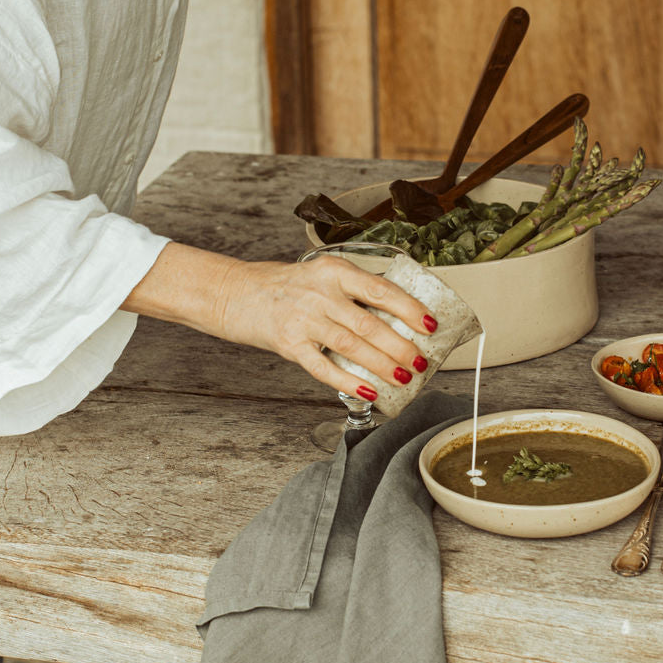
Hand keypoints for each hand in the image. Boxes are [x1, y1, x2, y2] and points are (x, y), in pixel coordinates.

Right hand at [122, 242, 433, 395]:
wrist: (232, 292)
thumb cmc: (282, 288)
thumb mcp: (319, 277)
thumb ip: (352, 294)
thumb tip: (396, 322)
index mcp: (335, 271)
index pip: (381, 289)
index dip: (409, 308)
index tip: (430, 324)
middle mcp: (321, 292)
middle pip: (370, 322)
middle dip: (400, 345)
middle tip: (420, 361)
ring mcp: (303, 318)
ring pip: (352, 344)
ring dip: (381, 363)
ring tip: (402, 377)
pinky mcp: (288, 343)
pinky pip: (323, 367)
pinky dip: (348, 381)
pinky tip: (367, 391)